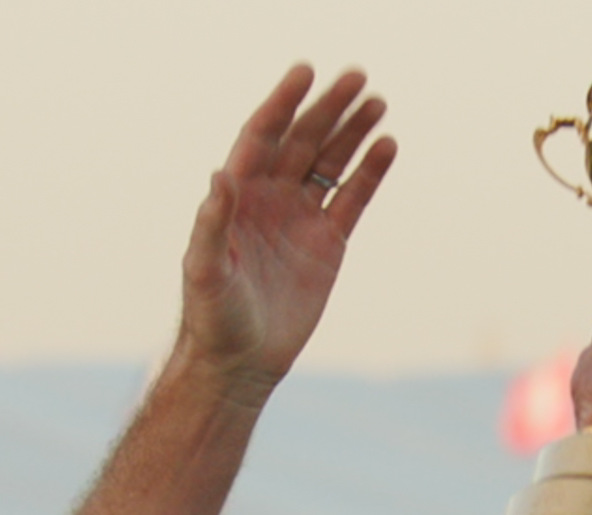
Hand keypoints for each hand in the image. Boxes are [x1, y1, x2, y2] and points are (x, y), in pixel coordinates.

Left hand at [177, 66, 395, 399]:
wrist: (240, 362)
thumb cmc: (212, 317)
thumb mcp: (204, 271)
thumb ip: (211, 223)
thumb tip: (219, 176)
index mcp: (237, 195)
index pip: (262, 135)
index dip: (283, 103)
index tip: (305, 74)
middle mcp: (269, 198)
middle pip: (302, 140)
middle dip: (328, 109)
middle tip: (357, 78)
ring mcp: (299, 218)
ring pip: (330, 162)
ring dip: (352, 132)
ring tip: (377, 102)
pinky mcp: (326, 244)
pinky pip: (351, 198)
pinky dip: (369, 173)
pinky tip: (386, 146)